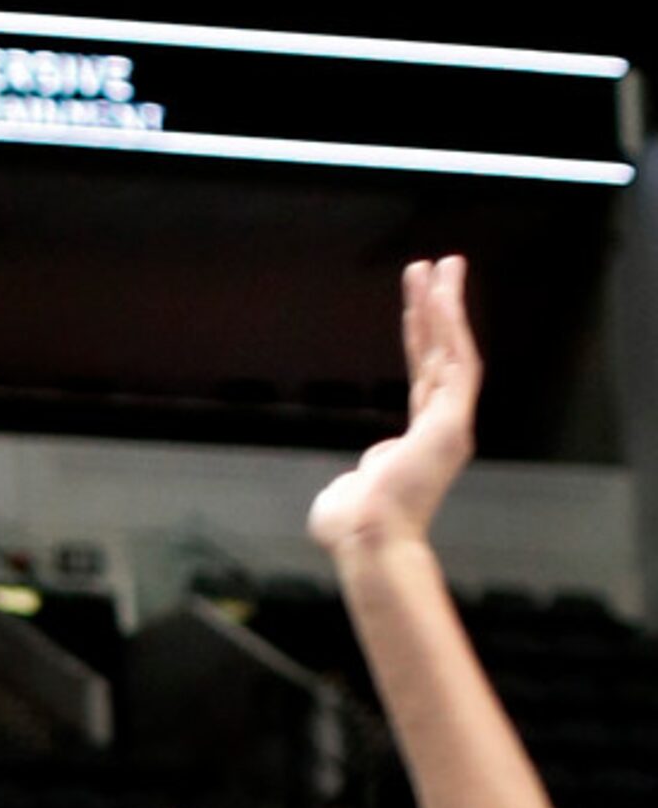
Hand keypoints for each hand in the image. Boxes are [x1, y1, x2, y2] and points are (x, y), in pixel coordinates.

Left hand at [308, 257, 478, 555]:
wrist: (366, 542)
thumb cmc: (351, 527)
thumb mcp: (353, 488)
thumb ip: (365, 470)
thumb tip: (367, 468)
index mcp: (418, 440)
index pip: (423, 376)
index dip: (421, 337)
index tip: (416, 304)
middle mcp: (441, 427)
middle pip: (441, 354)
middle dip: (437, 309)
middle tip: (435, 267)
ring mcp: (450, 423)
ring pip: (453, 350)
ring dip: (447, 306)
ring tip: (443, 265)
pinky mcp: (452, 422)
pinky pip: (456, 363)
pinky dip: (450, 327)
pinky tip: (443, 295)